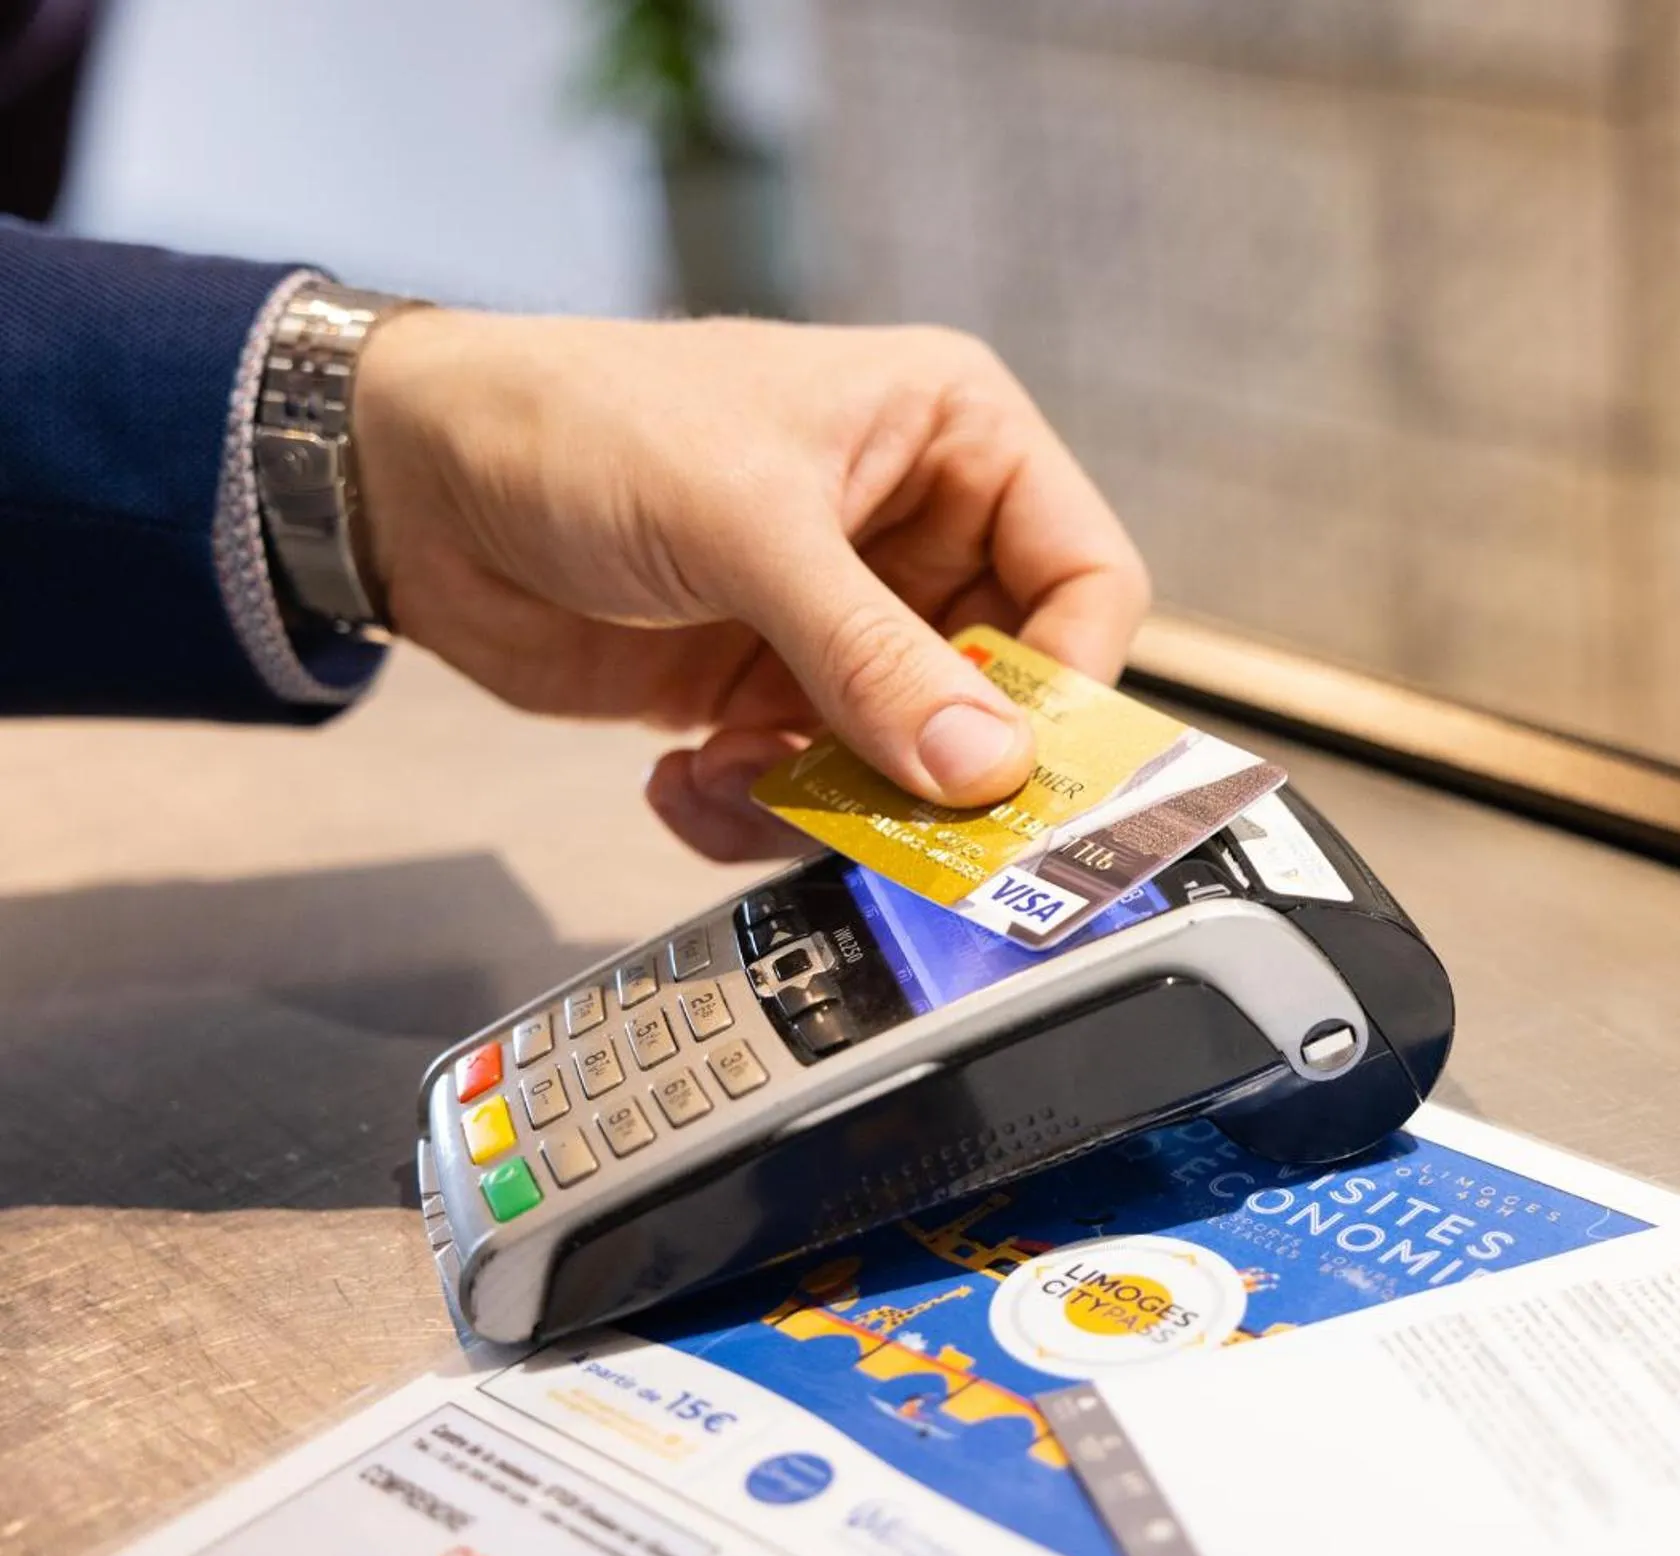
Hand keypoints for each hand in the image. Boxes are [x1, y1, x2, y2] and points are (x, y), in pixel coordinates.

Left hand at [351, 313, 1148, 859]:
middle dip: (934, 768)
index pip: (1086, 578)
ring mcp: (845, 623)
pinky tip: (685, 776)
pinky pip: (818, 792)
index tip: (1024, 773)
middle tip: (882, 823)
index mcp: (954, 438)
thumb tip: (985, 769)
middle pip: (1005, 694)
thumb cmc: (578, 421)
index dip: (1073, 684)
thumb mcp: (743, 523)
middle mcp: (918, 532)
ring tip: (735, 775)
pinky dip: (759, 812)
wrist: (406, 481)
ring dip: (831, 801)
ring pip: (910, 766)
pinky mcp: (772, 694)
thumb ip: (870, 656)